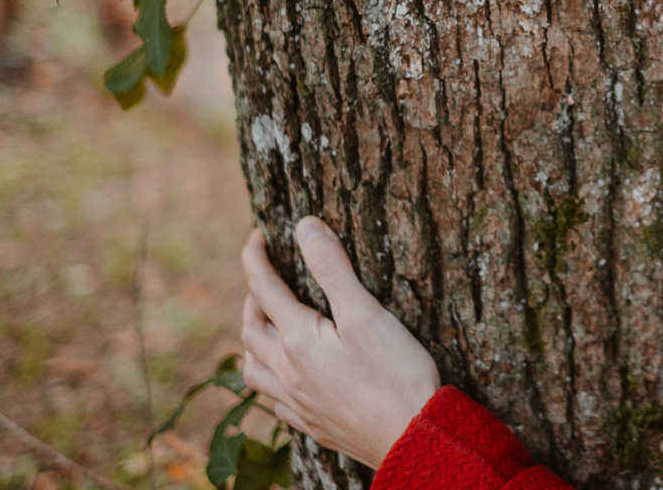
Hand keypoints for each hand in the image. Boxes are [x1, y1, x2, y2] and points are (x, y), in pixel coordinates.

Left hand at [239, 216, 440, 468]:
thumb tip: (304, 227)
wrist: (411, 437)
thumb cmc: (394, 374)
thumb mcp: (365, 313)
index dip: (255, 258)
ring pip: (254, 370)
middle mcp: (288, 373)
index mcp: (298, 340)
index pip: (264, 289)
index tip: (257, 234)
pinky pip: (275, 402)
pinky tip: (285, 380)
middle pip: (251, 329)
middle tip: (264, 275)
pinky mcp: (314, 424)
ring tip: (263, 327)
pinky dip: (270, 381)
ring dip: (251, 342)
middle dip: (252, 296)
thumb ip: (332, 268)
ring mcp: (298, 402)